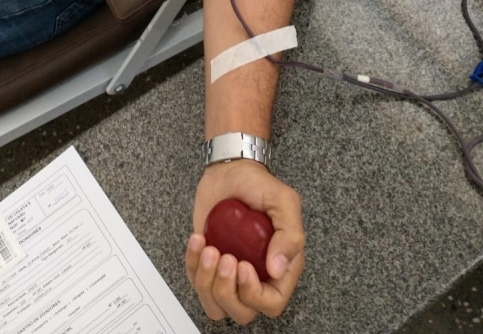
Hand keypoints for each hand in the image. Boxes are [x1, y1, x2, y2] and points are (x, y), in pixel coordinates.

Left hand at [185, 159, 304, 324]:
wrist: (229, 171)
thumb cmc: (257, 185)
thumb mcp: (283, 200)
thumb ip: (290, 234)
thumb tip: (278, 269)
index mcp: (281, 266)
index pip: (272, 302)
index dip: (255, 294)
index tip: (243, 266)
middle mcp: (256, 275)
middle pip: (242, 311)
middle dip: (227, 289)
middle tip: (224, 256)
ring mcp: (230, 272)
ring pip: (217, 305)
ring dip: (207, 282)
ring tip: (209, 248)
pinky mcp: (208, 265)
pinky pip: (196, 283)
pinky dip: (192, 264)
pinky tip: (198, 239)